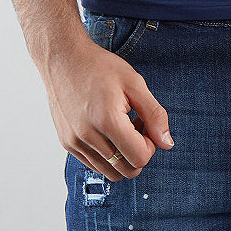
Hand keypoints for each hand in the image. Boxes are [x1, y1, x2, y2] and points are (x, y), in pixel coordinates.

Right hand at [42, 35, 173, 181]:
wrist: (63, 58)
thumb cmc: (99, 67)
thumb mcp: (135, 83)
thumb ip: (154, 115)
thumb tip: (167, 143)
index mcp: (107, 120)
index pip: (140, 158)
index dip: (150, 144)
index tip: (144, 124)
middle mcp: (87, 136)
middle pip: (127, 171)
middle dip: (138, 152)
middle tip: (135, 125)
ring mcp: (74, 142)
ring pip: (110, 172)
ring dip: (122, 155)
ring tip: (120, 127)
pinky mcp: (67, 143)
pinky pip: (94, 165)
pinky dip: (106, 154)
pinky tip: (106, 129)